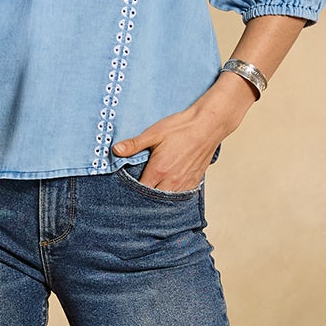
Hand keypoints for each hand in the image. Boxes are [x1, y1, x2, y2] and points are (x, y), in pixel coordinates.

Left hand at [112, 79, 254, 190]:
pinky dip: (173, 194)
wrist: (209, 125)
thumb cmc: (182, 127)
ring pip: (168, 199)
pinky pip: (181, 195)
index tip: (126, 187)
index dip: (131, 190)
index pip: (140, 190)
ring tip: (152, 191)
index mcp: (159, 170)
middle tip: (137, 191)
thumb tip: (115, 150)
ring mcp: (185, 182)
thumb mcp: (154, 133)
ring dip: (159, 197)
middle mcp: (172, 180)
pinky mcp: (195, 181)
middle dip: (144, 196)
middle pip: (153, 198)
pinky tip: (168, 188)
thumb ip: (134, 144)